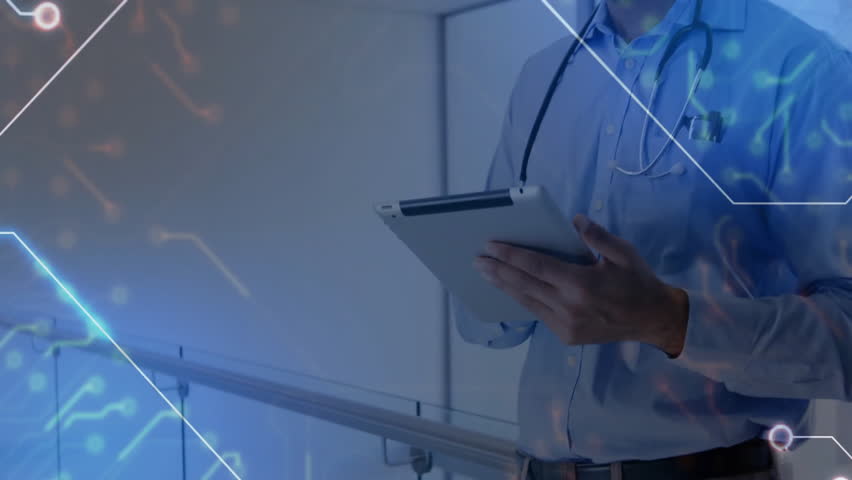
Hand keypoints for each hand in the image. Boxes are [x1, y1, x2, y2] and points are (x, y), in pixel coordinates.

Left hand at [473, 214, 688, 356]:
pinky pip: (538, 314)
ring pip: (527, 302)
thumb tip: (574, 221)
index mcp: (582, 284)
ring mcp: (566, 325)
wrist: (654, 321)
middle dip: (498, 271)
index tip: (490, 246)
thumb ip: (597, 236)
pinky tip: (509, 289)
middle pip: (524, 285)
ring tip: (486, 273)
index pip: (536, 267)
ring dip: (504, 286)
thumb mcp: (624, 253)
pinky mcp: (566, 336)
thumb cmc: (638, 282)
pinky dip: (521, 300)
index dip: (511, 256)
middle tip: (477, 260)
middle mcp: (569, 307)